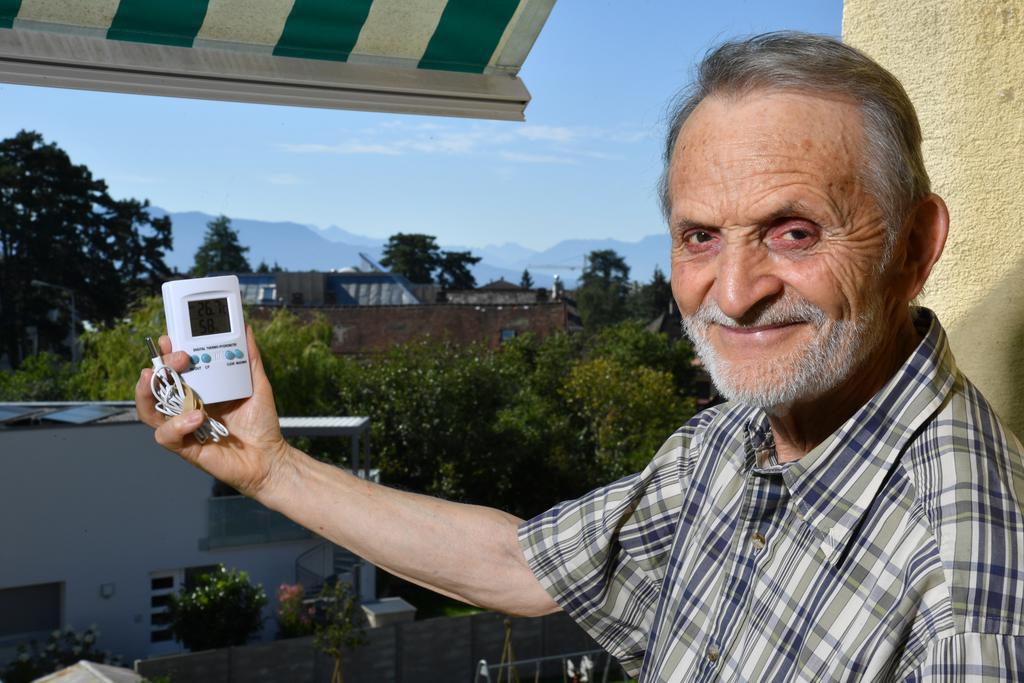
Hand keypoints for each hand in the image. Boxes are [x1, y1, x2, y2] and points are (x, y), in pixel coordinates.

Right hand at [135, 325, 291, 498]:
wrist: (270, 456)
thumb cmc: (261, 423)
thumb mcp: (257, 384)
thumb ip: (250, 357)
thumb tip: (246, 329)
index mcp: (197, 391)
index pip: (171, 370)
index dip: (163, 354)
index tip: (168, 338)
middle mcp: (184, 408)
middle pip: (155, 386)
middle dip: (159, 367)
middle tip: (177, 357)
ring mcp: (182, 428)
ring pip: (148, 410)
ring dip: (149, 392)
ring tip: (160, 379)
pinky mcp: (186, 448)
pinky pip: (166, 435)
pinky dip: (176, 424)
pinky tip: (196, 416)